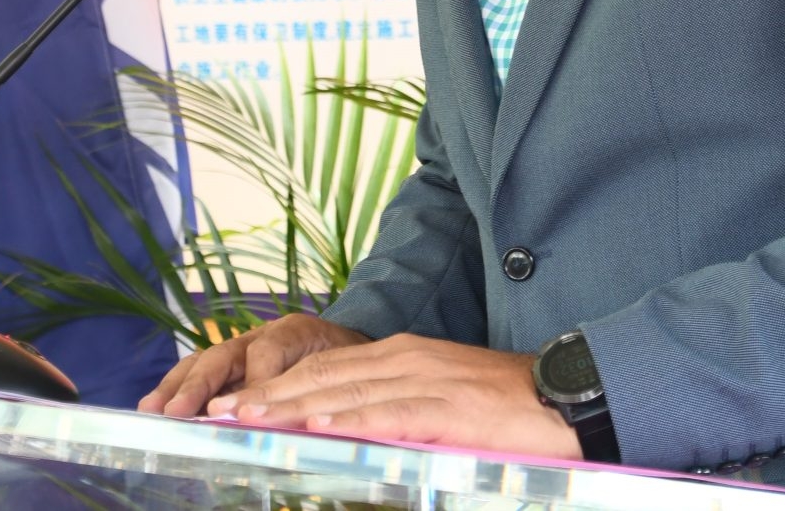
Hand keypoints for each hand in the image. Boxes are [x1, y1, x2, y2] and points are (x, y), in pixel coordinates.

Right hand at [138, 313, 367, 416]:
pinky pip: (199, 371)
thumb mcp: (340, 367)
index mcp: (294, 331)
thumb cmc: (343, 359)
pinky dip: (177, 388)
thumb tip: (280, 416)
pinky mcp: (230, 363)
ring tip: (154, 410)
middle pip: (223, 355)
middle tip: (176, 412)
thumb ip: (313, 384)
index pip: (268, 352)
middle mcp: (261, 336)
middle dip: (198, 385)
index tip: (239, 411)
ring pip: (204, 362)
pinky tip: (156, 408)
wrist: (344, 343)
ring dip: (177, 387)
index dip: (253, 381)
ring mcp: (241, 348)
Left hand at [205, 333, 582, 459]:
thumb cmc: (505, 403)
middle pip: (324, 377)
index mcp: (403, 354)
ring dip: (291, 408)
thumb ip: (396, 406)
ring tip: (247, 421)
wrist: (566, 395)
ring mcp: (426, 380)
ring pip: (345, 393)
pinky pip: (389, 414)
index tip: (234, 403)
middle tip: (218, 415)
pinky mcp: (448, 408)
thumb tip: (350, 430)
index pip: (326, 368)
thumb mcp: (441, 396)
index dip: (277, 385)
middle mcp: (407, 359)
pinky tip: (317, 426)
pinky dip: (349, 419)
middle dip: (267, 396)